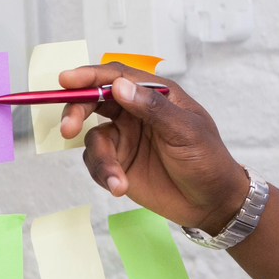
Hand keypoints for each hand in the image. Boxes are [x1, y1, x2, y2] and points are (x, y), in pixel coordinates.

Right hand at [56, 63, 250, 232]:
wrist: (212, 203)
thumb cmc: (208, 160)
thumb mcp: (186, 132)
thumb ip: (153, 108)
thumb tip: (119, 86)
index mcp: (156, 95)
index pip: (117, 76)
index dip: (90, 75)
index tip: (66, 80)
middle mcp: (136, 112)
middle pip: (94, 101)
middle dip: (77, 111)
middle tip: (68, 128)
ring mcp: (126, 138)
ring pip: (93, 138)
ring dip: (100, 159)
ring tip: (118, 180)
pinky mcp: (120, 163)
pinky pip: (97, 163)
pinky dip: (104, 174)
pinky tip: (120, 186)